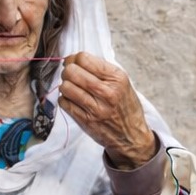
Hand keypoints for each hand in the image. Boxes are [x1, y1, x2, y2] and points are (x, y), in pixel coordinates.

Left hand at [59, 52, 158, 169]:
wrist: (131, 136)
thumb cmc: (125, 107)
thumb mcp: (122, 83)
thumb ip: (101, 69)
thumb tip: (75, 59)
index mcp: (117, 78)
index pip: (83, 58)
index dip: (75, 59)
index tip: (75, 63)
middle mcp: (107, 92)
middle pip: (71, 71)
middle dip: (68, 71)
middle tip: (72, 75)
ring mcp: (96, 108)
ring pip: (65, 87)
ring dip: (65, 86)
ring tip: (73, 88)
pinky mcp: (86, 120)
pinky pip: (64, 103)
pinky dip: (65, 99)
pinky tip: (73, 100)